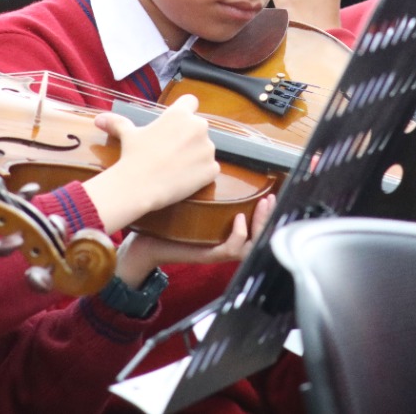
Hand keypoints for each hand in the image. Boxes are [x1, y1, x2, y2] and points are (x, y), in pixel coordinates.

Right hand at [83, 94, 218, 232]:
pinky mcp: (212, 168)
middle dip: (189, 137)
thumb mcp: (127, 135)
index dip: (184, 111)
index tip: (176, 125)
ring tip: (176, 166)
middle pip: (199, 127)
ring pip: (206, 148)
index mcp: (180, 114)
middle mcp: (198, 126)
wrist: (139, 186)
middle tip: (171, 151)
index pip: (191, 102)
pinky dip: (202, 173)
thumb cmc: (133, 156)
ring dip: (196, 155)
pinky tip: (184, 178)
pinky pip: (211, 168)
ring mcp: (208, 148)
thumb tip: (99, 119)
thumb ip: (118, 123)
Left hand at [113, 195, 274, 282]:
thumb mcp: (189, 201)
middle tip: (270, 199)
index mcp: (224, 233)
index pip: (256, 227)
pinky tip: (239, 219)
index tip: (270, 194)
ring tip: (261, 207)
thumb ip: (201, 187)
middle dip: (269, 217)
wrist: (144, 242)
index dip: (267, 212)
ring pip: (250, 246)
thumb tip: (208, 160)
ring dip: (259, 226)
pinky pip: (230, 250)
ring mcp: (216, 250)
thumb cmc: (166, 222)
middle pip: (260, 237)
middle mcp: (224, 243)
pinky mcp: (206, 255)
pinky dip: (238, 235)